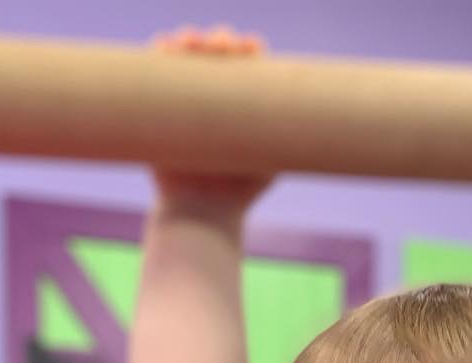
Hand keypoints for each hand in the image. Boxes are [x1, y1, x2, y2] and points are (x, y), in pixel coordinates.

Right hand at [150, 27, 273, 215]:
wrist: (202, 213)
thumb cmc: (239, 193)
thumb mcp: (270, 162)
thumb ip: (286, 137)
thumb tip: (317, 119)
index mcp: (240, 102)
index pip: (244, 62)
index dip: (247, 49)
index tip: (250, 49)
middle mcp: (213, 96)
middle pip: (214, 53)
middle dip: (218, 40)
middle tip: (219, 45)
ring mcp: (185, 100)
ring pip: (184, 57)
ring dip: (187, 41)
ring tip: (190, 43)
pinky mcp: (159, 108)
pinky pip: (154, 73)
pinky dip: (158, 54)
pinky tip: (165, 47)